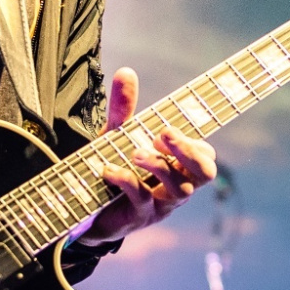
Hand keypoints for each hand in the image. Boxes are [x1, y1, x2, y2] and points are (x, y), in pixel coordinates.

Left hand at [75, 68, 218, 245]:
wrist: (83, 209)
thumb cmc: (111, 169)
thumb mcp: (116, 136)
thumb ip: (124, 108)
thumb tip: (126, 71)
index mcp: (178, 167)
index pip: (206, 155)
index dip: (191, 142)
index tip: (163, 130)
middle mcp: (177, 187)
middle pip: (206, 173)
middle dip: (189, 151)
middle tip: (163, 135)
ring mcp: (161, 205)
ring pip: (181, 190)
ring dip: (160, 166)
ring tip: (135, 153)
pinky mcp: (139, 217)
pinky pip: (143, 200)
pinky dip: (126, 180)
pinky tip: (108, 169)